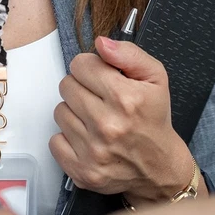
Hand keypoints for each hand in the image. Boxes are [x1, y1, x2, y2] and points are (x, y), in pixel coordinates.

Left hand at [50, 37, 194, 204]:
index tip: (101, 78)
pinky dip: (68, 139)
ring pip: (60, 111)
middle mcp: (108, 125)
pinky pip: (54, 141)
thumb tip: (101, 43)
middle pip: (66, 86)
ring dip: (74, 113)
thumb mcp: (156, 78)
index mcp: (125, 99)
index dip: (90, 68)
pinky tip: (87, 138)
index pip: (80, 65)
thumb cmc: (154, 121)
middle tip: (99, 99)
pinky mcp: (83, 171)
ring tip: (95, 119)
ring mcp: (93, 151)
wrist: (160, 168)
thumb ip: (128, 54)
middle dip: (81, 88)